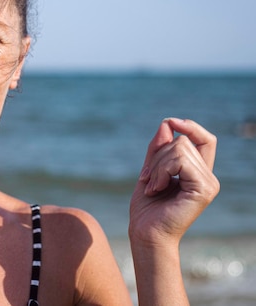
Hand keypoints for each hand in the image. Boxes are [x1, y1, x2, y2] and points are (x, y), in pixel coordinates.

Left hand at [129, 118, 218, 245]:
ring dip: (157, 165)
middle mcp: (208, 177)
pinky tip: (156, 188)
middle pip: (183, 141)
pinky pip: (180, 161)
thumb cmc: (147, 206)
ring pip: (179, 148)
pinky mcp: (204, 189)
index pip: (205, 140)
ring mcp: (209, 183)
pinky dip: (161, 171)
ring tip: (151, 186)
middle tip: (147, 178)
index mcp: (198, 172)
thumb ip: (158, 148)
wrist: (145, 231)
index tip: (170, 122)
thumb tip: (167, 123)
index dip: (190, 127)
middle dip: (157, 156)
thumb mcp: (150, 169)